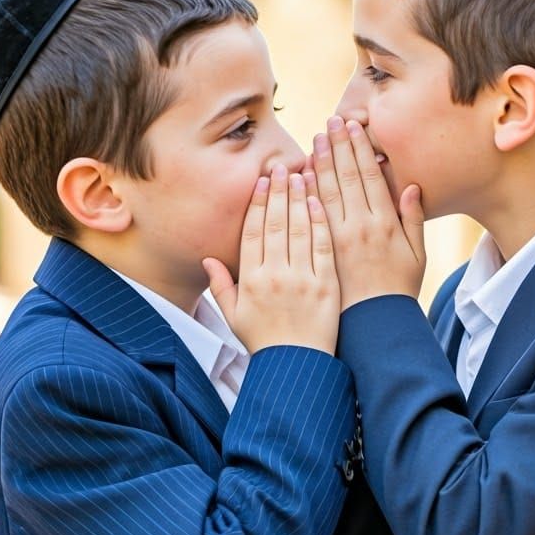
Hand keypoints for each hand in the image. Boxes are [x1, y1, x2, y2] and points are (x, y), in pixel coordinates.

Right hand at [204, 163, 339, 354]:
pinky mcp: (326, 285)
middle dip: (279, 193)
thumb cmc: (265, 342)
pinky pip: (322, 248)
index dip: (257, 204)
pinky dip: (320, 223)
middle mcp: (275, 276)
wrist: (298, 367)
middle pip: (276, 225)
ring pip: (299, 230)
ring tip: (301, 174)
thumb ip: (220, 286)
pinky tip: (320, 202)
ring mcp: (302, 279)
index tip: (262, 181)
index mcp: (251, 281)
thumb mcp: (234, 317)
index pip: (253, 233)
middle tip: (282, 167)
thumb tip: (207, 260)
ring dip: (300, 199)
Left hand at [310, 116, 424, 310]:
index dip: (360, 149)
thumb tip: (411, 186)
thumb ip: (413, 218)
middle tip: (330, 123)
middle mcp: (360, 226)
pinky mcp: (322, 252)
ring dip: (320, 163)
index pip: (369, 176)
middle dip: (338, 147)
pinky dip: (306, 194)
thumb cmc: (397, 288)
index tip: (353, 127)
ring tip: (315, 140)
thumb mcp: (417, 253)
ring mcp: (338, 239)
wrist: (374, 324)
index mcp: (385, 223)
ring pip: (326, 192)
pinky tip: (300, 175)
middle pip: (346, 177)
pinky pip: (311, 218)